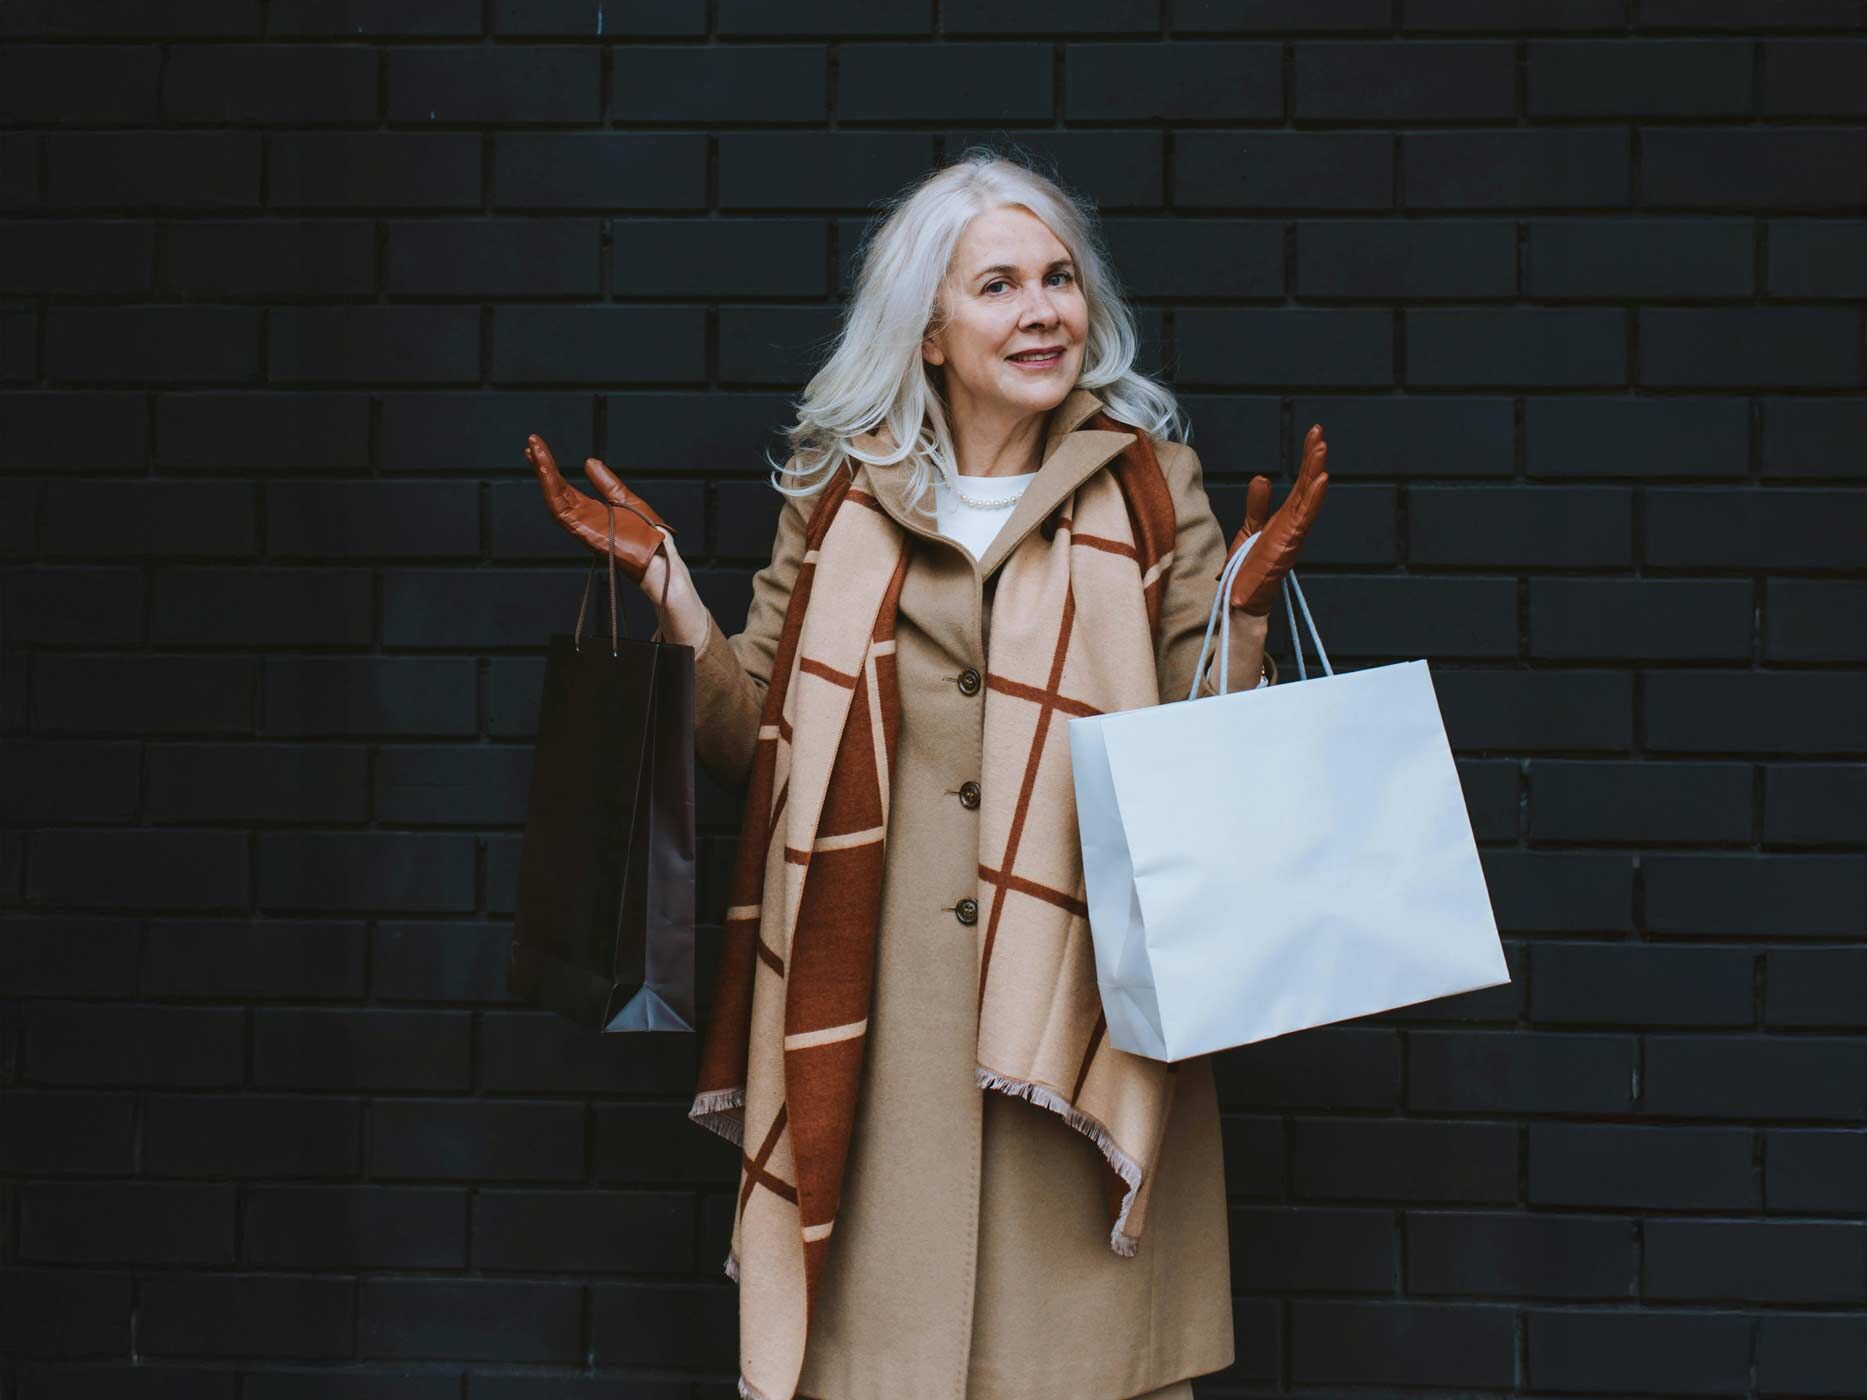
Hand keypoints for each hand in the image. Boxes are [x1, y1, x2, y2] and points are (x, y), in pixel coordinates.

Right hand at [526, 432, 681, 607]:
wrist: (657, 556)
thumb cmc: (646, 535)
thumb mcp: (626, 499)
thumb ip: (606, 483)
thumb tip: (589, 462)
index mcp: (590, 511)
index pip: (563, 486)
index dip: (551, 468)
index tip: (539, 448)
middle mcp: (580, 518)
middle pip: (555, 488)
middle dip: (542, 465)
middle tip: (531, 441)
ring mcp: (580, 525)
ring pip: (553, 496)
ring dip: (543, 472)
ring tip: (534, 450)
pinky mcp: (581, 531)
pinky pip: (560, 508)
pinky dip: (551, 488)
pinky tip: (546, 470)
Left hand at [1217, 422, 1329, 616]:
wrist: (1241, 599)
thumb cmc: (1247, 569)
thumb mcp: (1250, 528)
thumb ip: (1257, 504)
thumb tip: (1262, 477)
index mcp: (1286, 518)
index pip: (1300, 483)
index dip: (1307, 460)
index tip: (1314, 435)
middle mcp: (1294, 524)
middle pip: (1307, 485)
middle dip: (1313, 458)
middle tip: (1318, 430)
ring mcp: (1293, 533)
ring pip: (1308, 497)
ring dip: (1315, 471)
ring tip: (1320, 447)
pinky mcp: (1288, 543)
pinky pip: (1304, 517)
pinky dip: (1314, 497)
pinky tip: (1321, 478)